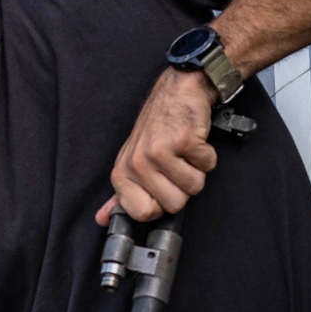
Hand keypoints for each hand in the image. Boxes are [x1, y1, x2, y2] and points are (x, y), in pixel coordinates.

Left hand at [95, 67, 217, 224]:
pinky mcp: (183, 140)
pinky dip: (206, 155)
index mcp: (123, 174)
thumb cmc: (158, 128)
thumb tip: (103, 219)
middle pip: (174, 204)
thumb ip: (121, 194)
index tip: (161, 186)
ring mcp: (159, 152)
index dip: (160, 204)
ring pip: (194, 188)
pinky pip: (207, 166)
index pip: (144, 213)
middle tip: (176, 164)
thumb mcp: (132, 161)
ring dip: (196, 170)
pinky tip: (194, 141)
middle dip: (182, 187)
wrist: (177, 92)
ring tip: (184, 152)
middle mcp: (138, 164)